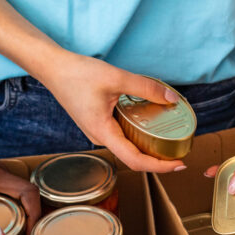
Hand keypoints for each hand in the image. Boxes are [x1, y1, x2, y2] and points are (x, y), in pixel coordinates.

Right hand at [41, 54, 186, 172]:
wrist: (53, 68)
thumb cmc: (77, 73)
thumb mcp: (116, 77)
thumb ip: (146, 88)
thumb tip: (171, 98)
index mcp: (103, 133)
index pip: (135, 161)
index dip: (159, 166)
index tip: (179, 165)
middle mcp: (100, 138)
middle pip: (133, 157)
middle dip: (158, 159)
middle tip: (180, 152)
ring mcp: (98, 132)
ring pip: (127, 146)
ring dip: (149, 146)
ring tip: (170, 139)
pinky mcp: (98, 124)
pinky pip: (121, 135)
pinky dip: (138, 133)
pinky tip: (150, 123)